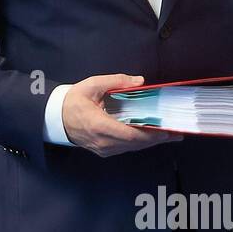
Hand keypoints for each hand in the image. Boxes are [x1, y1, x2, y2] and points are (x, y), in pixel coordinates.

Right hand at [62, 74, 182, 156]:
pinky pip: (126, 148)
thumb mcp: (92, 85)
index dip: (151, 135)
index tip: (167, 131)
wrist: (55, 118)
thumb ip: (116, 81)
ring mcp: (104, 149)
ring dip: (151, 142)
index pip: (131, 135)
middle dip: (158, 139)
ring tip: (170, 135)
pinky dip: (140, 142)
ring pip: (133, 147)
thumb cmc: (72, 101)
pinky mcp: (104, 150)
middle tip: (177, 133)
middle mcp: (104, 142)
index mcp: (100, 126)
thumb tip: (139, 81)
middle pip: (136, 144)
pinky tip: (151, 136)